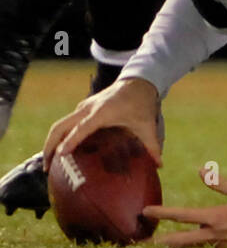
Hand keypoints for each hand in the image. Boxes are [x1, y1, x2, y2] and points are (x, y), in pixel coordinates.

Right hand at [44, 78, 162, 169]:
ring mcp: (84, 106)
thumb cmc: (141, 102)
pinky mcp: (83, 107)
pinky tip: (62, 152)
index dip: (71, 140)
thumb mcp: (147, 124)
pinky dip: (60, 136)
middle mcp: (89, 108)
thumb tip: (159, 165)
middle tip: (46, 168)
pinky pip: (66, 122)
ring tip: (49, 165)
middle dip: (50, 146)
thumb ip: (152, 145)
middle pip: (61, 126)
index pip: (82, 127)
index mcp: (103, 112)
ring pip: (60, 124)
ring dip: (51, 142)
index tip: (61, 155)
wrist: (138, 80)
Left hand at [145, 170, 226, 247]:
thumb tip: (201, 171)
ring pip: (187, 247)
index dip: (162, 213)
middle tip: (138, 244)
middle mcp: (211, 234)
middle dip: (158, 242)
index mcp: (215, 218)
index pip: (182, 215)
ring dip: (170, 245)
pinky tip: (179, 246)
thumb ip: (220, 182)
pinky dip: (186, 247)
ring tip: (154, 244)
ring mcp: (216, 245)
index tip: (146, 211)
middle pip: (178, 240)